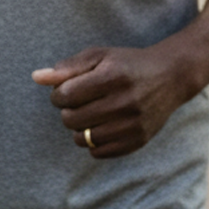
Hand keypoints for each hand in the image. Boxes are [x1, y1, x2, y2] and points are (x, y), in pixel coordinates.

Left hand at [32, 45, 187, 158]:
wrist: (172, 76)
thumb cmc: (129, 64)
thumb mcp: (100, 56)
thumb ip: (68, 67)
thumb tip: (36, 77)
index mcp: (113, 76)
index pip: (65, 95)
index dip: (59, 93)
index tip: (68, 89)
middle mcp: (124, 101)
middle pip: (70, 118)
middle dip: (69, 110)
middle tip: (82, 101)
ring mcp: (133, 123)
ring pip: (82, 138)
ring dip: (80, 127)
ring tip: (92, 113)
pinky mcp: (138, 140)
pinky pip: (98, 152)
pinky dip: (94, 141)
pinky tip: (104, 125)